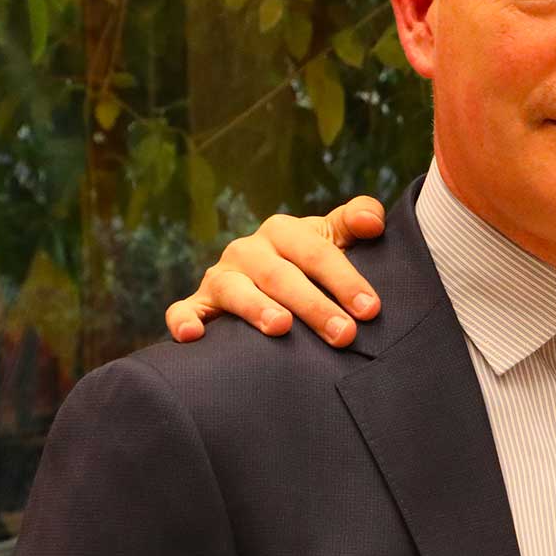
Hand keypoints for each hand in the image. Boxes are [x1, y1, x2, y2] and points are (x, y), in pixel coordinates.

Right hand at [164, 197, 388, 346]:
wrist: (273, 281)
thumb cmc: (313, 262)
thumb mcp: (337, 236)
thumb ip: (359, 219)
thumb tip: (372, 221)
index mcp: (283, 231)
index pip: (316, 252)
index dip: (345, 279)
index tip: (370, 309)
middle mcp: (248, 250)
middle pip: (281, 276)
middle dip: (313, 305)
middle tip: (343, 334)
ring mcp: (221, 277)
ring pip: (234, 291)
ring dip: (257, 308)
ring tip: (281, 327)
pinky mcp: (200, 304)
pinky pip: (183, 310)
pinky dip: (184, 321)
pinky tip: (194, 337)